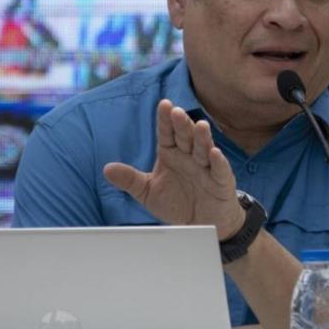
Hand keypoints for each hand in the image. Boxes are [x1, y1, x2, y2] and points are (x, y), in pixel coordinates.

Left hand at [103, 99, 244, 239]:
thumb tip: (107, 169)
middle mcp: (189, 157)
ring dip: (202, 138)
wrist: (202, 224)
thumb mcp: (148, 192)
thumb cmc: (177, 203)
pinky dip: (218, 162)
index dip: (165, 120)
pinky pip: (219, 170)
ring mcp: (207, 168)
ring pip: (204, 149)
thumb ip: (130, 180)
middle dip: (182, 125)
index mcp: (171, 154)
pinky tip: (215, 153)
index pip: (167, 133)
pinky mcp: (221, 182)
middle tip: (177, 112)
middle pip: (185, 137)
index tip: (163, 105)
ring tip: (200, 125)